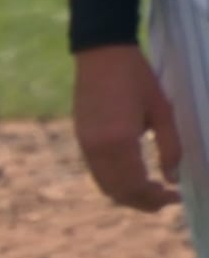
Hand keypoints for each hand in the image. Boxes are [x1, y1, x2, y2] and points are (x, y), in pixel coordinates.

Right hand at [72, 44, 181, 211]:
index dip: (156, 198)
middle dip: (142, 202)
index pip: (137, 185)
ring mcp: (86, 147)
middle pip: (119, 192)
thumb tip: (174, 178)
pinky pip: (98, 174)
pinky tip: (132, 176)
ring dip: (128, 195)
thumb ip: (170, 146)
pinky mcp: (82, 142)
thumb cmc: (137, 77)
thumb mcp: (162, 110)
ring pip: (106, 186)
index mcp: (119, 142)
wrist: (101, 55)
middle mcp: (98, 151)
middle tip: (165, 201)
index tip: (176, 198)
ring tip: (151, 192)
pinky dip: (115, 183)